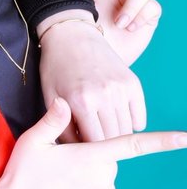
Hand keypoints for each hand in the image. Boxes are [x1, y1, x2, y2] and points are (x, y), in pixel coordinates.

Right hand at [0, 98, 185, 188]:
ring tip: (61, 187)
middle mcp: (104, 178)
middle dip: (93, 163)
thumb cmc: (22, 174)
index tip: (186, 138)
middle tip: (63, 168)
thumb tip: (63, 101)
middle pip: (109, 164)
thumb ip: (53, 121)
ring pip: (106, 185)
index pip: (133, 144)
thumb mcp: (32, 141)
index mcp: (90, 155)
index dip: (163, 141)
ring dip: (90, 183)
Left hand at [38, 15, 145, 139]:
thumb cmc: (56, 68)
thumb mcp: (49, 96)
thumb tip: (74, 152)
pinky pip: (139, 118)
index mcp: (80, 101)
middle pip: (111, 139)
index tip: (82, 151)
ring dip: (115, 135)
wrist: (72, 37)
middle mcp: (103, 96)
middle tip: (92, 141)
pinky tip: (116, 121)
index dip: (87, 150)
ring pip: (126, 130)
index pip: (92, 143)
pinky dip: (131, 124)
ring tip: (101, 130)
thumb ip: (60, 125)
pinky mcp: (133, 84)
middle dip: (101, 145)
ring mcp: (121, 89)